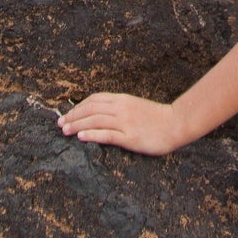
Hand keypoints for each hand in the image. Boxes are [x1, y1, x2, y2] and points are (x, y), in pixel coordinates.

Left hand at [59, 91, 181, 156]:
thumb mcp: (135, 106)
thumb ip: (119, 108)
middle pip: (90, 110)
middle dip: (73, 116)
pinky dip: (91, 135)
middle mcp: (121, 109)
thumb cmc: (157, 117)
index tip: (68, 114)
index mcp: (122, 100)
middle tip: (60, 124)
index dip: (78, 106)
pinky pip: (106, 135)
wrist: (176, 123)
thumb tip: (100, 113)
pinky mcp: (130, 137)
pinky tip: (81, 137)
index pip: (94, 100)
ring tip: (65, 131)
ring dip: (77, 125)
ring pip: (95, 121)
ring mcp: (125, 123)